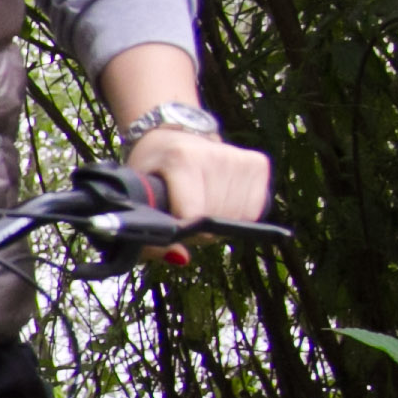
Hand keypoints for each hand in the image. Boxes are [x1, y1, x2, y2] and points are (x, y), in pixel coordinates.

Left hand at [128, 124, 270, 224]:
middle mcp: (215, 154)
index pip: (192, 215)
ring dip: (220, 222)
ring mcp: (240, 157)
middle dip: (200, 228)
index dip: (182, 229)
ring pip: (238, 218)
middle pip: (217, 219)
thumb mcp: (138, 199)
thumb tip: (181, 258)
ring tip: (201, 205)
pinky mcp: (259, 163)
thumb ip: (152, 238)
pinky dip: (238, 215)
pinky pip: (253, 210)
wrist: (173, 138)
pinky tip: (220, 201)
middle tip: (185, 212)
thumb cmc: (152, 172)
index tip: (172, 223)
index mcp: (180, 159)